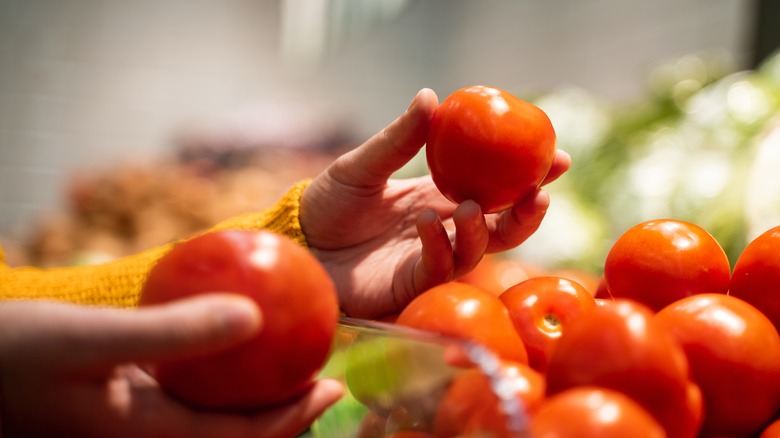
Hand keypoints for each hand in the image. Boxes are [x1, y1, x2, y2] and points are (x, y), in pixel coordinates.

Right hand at [0, 296, 342, 437]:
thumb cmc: (13, 356)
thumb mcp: (90, 340)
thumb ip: (172, 332)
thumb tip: (253, 316)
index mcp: (148, 435)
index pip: (241, 437)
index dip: (294, 417)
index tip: (333, 385)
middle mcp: (147, 434)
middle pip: (234, 431)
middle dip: (284, 409)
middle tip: (323, 370)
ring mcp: (134, 419)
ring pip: (212, 412)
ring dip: (253, 390)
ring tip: (286, 354)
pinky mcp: (122, 398)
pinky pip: (185, 388)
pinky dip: (215, 367)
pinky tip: (224, 331)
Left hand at [301, 88, 570, 318]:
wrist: (301, 244)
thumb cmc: (330, 204)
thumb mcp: (363, 166)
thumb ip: (398, 139)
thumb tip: (431, 96)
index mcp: (439, 195)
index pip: (495, 186)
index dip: (529, 175)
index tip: (558, 156)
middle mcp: (444, 227)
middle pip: (502, 226)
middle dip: (528, 212)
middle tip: (540, 190)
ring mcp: (431, 257)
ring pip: (479, 249)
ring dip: (481, 228)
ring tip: (466, 205)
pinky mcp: (413, 284)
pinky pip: (441, 268)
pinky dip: (440, 245)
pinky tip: (425, 223)